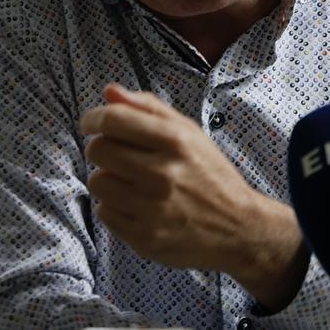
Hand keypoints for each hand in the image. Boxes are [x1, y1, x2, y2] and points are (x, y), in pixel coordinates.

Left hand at [79, 84, 307, 307]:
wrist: (238, 227)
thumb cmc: (209, 174)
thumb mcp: (189, 132)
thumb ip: (148, 108)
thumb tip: (109, 92)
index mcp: (176, 141)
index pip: (113, 120)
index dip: (93, 118)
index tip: (91, 123)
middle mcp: (164, 174)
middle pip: (98, 150)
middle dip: (102, 148)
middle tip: (117, 155)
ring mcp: (154, 209)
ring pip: (97, 182)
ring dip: (108, 179)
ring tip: (131, 182)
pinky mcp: (146, 238)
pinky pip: (104, 213)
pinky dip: (115, 207)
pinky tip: (137, 205)